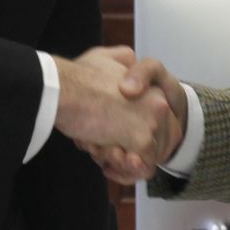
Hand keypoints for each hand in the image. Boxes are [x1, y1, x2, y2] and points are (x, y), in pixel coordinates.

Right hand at [53, 46, 178, 168]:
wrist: (64, 90)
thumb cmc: (77, 76)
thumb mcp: (106, 57)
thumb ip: (123, 62)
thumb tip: (129, 61)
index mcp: (154, 88)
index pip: (166, 125)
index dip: (144, 140)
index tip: (124, 146)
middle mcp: (160, 104)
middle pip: (160, 145)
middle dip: (136, 154)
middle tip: (109, 152)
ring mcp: (153, 122)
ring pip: (150, 158)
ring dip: (125, 163)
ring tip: (101, 152)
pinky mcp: (142, 140)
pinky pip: (142, 168)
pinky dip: (123, 173)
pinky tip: (106, 165)